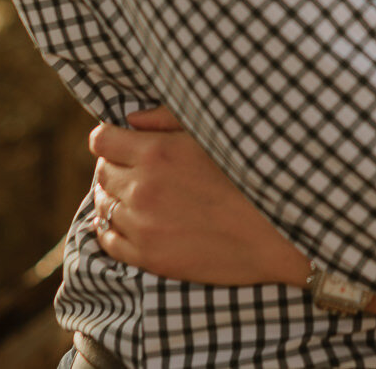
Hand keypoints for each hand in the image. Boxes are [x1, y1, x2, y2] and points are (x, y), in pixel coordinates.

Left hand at [89, 105, 310, 287]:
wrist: (274, 235)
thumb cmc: (247, 177)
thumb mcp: (210, 135)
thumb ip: (166, 119)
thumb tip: (131, 120)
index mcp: (156, 152)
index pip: (101, 140)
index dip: (108, 140)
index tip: (119, 145)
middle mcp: (142, 188)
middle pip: (101, 173)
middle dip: (113, 168)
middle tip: (130, 171)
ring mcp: (142, 226)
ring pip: (102, 207)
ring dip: (111, 198)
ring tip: (131, 197)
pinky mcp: (148, 257)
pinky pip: (108, 241)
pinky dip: (110, 229)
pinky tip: (124, 223)